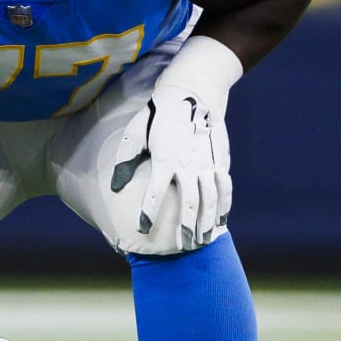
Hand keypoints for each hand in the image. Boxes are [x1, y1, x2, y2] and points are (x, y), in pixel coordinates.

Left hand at [110, 87, 231, 251]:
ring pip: (210, 199)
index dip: (148, 213)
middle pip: (189, 203)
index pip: (155, 194)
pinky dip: (224, 205)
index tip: (142, 229)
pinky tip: (221, 221)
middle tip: (184, 247)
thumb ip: (125, 161)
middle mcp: (187, 165)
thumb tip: (116, 187)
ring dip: (208, 222)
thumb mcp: (135, 133)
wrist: (191, 93)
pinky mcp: (219, 160)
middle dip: (186, 227)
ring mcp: (206, 163)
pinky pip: (225, 187)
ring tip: (204, 241)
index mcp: (164, 159)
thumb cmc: (158, 114)